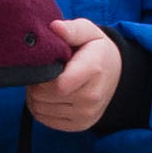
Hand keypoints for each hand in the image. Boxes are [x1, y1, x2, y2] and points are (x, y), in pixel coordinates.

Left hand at [23, 16, 124, 132]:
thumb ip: (71, 29)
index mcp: (93, 71)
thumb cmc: (95, 50)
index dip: (42, 75)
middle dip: (35, 84)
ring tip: (46, 83)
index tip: (44, 65)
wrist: (116, 73)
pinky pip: (44, 120)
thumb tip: (55, 27)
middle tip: (43, 72)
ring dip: (35, 96)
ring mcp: (86, 115)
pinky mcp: (80, 125)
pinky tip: (49, 96)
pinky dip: (40, 108)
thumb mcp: (88, 32)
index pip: (57, 85)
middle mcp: (92, 98)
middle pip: (44, 97)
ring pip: (40, 109)